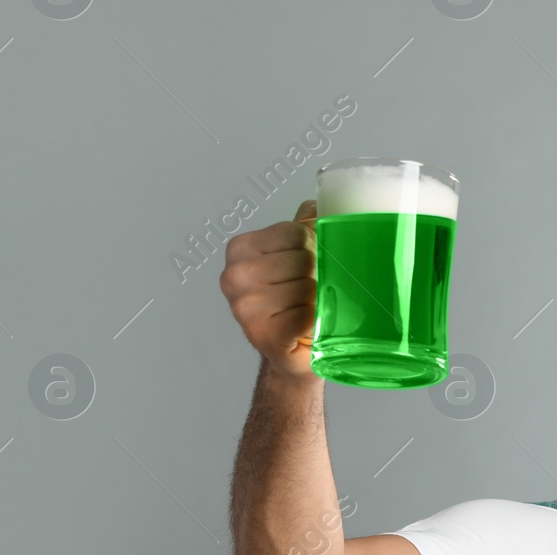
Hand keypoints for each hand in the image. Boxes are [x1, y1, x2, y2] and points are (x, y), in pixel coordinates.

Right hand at [219, 199, 317, 377]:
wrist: (295, 354)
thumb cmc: (299, 304)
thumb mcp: (301, 257)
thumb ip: (307, 226)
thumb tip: (322, 199)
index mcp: (241, 249)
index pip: (296, 233)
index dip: (316, 249)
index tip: (314, 266)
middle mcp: (234, 276)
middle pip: (301, 260)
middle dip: (319, 276)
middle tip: (316, 292)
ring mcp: (243, 307)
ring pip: (305, 288)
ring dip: (318, 300)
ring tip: (312, 309)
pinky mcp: (260, 334)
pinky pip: (304, 316)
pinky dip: (314, 321)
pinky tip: (308, 326)